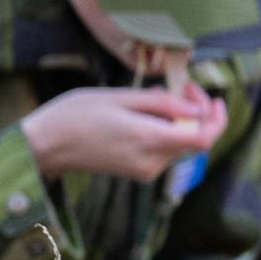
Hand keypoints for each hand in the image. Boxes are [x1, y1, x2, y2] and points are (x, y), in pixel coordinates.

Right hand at [22, 83, 228, 183]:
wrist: (43, 146)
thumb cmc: (75, 115)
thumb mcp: (120, 98)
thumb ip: (162, 104)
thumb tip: (196, 108)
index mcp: (149, 141)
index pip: (204, 137)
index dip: (216, 117)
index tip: (212, 97)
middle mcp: (152, 162)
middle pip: (195, 140)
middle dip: (199, 112)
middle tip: (184, 87)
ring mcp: (145, 170)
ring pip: (181, 144)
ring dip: (182, 120)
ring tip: (159, 97)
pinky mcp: (137, 172)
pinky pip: (164, 150)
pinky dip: (167, 131)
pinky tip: (148, 114)